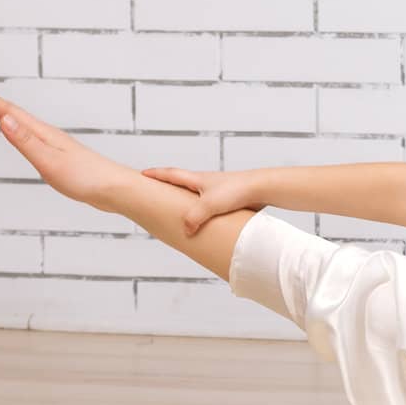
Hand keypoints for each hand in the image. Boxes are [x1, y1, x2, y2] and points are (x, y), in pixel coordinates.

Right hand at [0, 84, 133, 207]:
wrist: (116, 189)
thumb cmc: (87, 177)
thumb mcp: (49, 160)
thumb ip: (26, 141)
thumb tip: (4, 118)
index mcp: (44, 134)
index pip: (11, 113)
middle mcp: (50, 136)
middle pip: (17, 115)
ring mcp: (56, 145)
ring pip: (26, 126)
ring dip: (7, 115)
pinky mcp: (62, 157)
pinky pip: (34, 138)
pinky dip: (21, 131)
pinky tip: (23, 136)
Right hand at [140, 167, 259, 235]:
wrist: (262, 188)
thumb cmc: (236, 190)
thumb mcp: (209, 204)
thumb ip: (194, 218)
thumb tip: (185, 230)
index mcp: (197, 179)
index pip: (171, 174)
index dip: (156, 175)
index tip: (143, 174)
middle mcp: (206, 183)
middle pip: (182, 183)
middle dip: (169, 186)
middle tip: (156, 190)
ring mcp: (218, 190)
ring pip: (197, 195)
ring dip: (187, 201)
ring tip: (178, 210)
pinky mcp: (229, 199)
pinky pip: (211, 205)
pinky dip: (203, 211)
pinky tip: (205, 221)